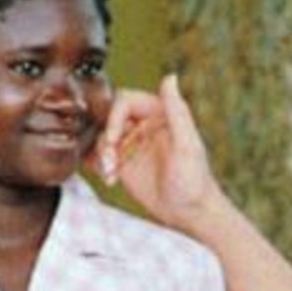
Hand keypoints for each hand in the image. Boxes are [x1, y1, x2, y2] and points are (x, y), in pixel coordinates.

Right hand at [90, 75, 224, 231]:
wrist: (190, 214)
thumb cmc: (194, 179)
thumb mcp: (187, 145)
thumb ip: (177, 111)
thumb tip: (170, 76)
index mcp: (159, 113)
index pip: (125, 100)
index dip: (114, 117)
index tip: (114, 139)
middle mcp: (143, 125)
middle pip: (108, 117)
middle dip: (104, 137)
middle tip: (109, 160)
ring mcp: (131, 145)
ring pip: (101, 137)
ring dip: (100, 154)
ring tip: (110, 174)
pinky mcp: (122, 165)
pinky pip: (98, 156)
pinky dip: (97, 165)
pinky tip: (110, 180)